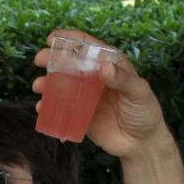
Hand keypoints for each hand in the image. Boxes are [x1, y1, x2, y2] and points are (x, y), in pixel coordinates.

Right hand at [32, 30, 167, 159]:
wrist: (141, 144)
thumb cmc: (145, 112)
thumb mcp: (138, 92)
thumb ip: (122, 79)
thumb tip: (103, 67)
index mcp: (110, 65)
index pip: (88, 47)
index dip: (69, 39)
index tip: (52, 39)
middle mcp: (95, 78)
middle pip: (70, 63)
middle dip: (52, 59)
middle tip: (39, 60)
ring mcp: (86, 97)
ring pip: (62, 85)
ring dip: (47, 83)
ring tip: (38, 86)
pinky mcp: (80, 115)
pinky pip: (61, 108)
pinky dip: (49, 107)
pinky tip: (42, 107)